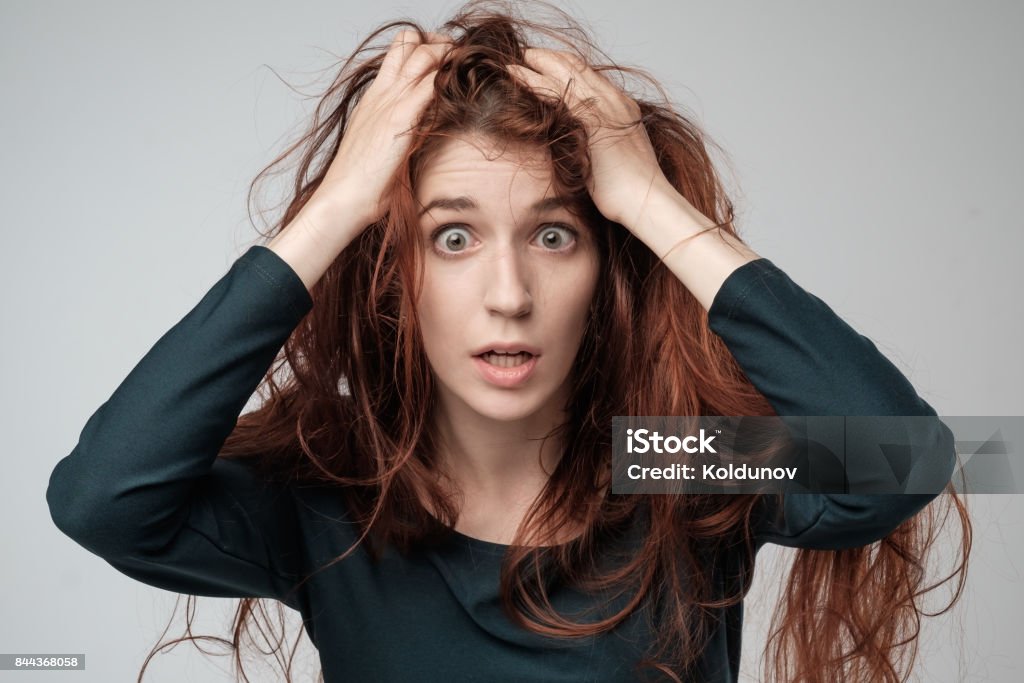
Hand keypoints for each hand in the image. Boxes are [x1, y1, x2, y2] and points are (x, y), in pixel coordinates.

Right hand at [311, 29, 451, 230]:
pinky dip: (447, 81)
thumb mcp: (379, 148)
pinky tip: (461, 89)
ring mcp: (390, 103)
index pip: (398, 52)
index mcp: (374, 97)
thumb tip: (418, 135)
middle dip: (440, 44)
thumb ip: (398, 133)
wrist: (343, 197)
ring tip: (464, 68)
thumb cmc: (361, 183)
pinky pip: (430, 85)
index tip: (444, 59)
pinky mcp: (400, 120)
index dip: (424, 47)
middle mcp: (381, 93)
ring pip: (422, 55)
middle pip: (410, 42)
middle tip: (459, 58)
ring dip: (448, 57)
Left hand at [506, 49, 675, 230]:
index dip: (565, 66)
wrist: (646, 201)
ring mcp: (605, 107)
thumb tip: (584, 149)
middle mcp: (615, 101)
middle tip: (526, 54)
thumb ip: (601, 144)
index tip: (545, 64)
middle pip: (577, 67)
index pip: (590, 76)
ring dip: (538, 63)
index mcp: (622, 107)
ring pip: (565, 72)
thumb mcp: (615, 158)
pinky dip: (534, 80)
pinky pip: (556, 91)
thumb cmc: (631, 191)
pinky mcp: (592, 120)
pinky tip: (516, 75)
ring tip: (514, 62)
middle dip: (549, 57)